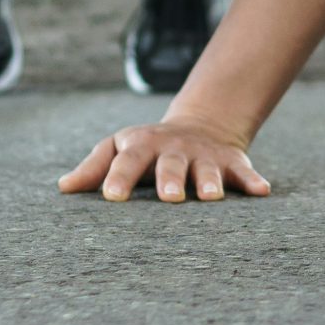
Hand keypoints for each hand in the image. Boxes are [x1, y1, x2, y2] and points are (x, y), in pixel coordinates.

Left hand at [59, 118, 271, 202]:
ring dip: (209, 182)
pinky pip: (244, 172)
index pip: (127, 161)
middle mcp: (174, 150)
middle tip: (169, 199)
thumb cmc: (147, 148)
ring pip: (207, 170)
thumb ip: (94, 168)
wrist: (200, 125)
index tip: (111, 197)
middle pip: (170, 165)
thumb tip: (62, 187)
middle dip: (169, 180)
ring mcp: (204, 156)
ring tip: (211, 198)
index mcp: (142, 146)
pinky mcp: (232, 163)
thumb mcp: (119, 148)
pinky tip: (262, 191)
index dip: (119, 177)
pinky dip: (253, 181)